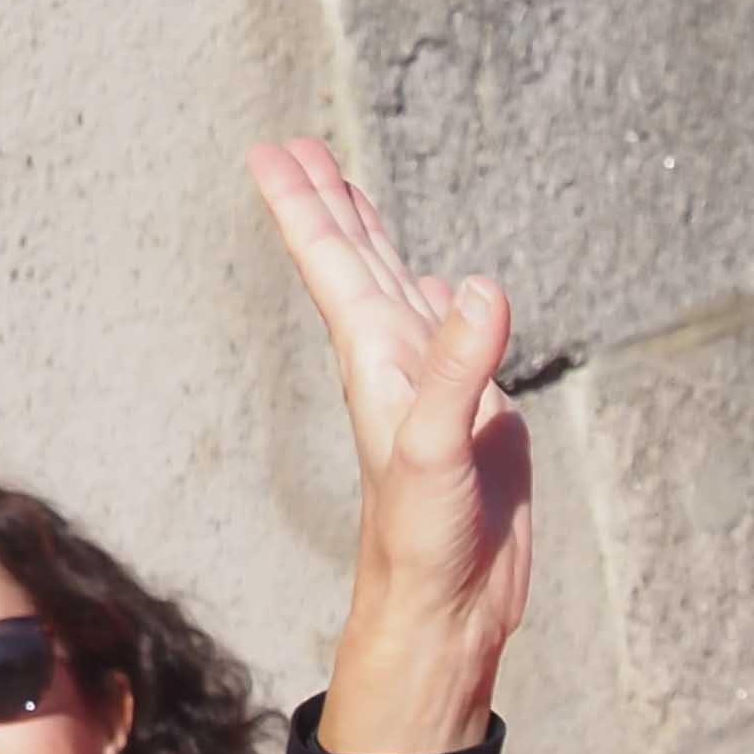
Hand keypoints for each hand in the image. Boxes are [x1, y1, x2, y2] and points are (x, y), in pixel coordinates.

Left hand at [253, 136, 534, 753]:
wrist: (449, 605)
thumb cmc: (424, 537)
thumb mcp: (437, 448)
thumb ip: (456, 367)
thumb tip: (478, 286)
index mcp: (377, 360)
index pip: (334, 264)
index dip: (306, 206)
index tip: (275, 150)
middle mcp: (399, 363)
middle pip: (356, 265)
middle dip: (332, 205)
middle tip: (300, 148)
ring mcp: (436, 388)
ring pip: (400, 293)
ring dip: (378, 243)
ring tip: (356, 194)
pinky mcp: (477, 416)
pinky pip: (454, 339)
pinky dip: (446, 303)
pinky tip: (444, 287)